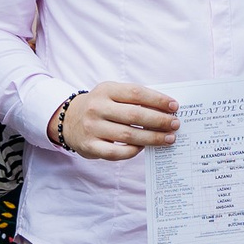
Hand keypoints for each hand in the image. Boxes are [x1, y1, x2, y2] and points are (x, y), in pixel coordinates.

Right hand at [57, 82, 179, 159]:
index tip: (174, 107)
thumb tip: (165, 109)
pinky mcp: (91, 146)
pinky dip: (133, 151)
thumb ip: (134, 99)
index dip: (158, 100)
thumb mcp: (112, 94)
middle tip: (175, 124)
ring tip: (168, 138)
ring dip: (152, 138)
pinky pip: (116, 152)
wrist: (68, 120)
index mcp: (106, 90)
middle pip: (135, 115)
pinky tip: (144, 147)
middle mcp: (97, 108)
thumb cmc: (100, 106)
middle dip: (159, 121)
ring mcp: (93, 128)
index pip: (136, 93)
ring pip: (128, 135)